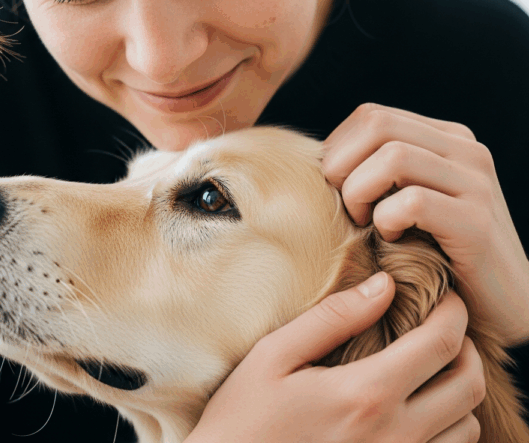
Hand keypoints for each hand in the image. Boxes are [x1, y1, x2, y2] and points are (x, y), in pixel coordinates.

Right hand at [185, 274, 485, 442]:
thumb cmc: (244, 416)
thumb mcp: (274, 356)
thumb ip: (332, 318)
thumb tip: (383, 286)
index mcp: (365, 395)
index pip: (440, 345)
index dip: (454, 312)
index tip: (447, 297)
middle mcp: (395, 435)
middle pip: (468, 386)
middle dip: (467, 349)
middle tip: (444, 329)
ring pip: (467, 426)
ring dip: (457, 391)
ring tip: (429, 369)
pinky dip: (446, 426)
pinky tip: (415, 407)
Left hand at [322, 103, 528, 346]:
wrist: (506, 307)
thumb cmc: (437, 256)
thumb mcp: (406, 203)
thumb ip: (377, 173)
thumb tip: (316, 163)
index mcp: (445, 138)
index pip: (371, 116)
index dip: (337, 151)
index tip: (334, 192)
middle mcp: (466, 149)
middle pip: (377, 124)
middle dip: (342, 167)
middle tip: (344, 208)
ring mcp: (476, 183)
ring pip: (393, 157)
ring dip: (360, 194)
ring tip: (366, 225)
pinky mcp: (477, 222)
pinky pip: (412, 202)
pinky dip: (387, 221)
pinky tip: (391, 241)